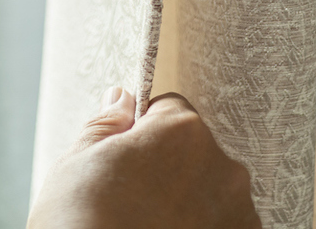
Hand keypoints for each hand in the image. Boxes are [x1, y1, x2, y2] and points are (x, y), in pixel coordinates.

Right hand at [28, 89, 259, 228]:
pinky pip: (221, 220)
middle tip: (131, 194)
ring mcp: (237, 211)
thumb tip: (121, 99)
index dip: (142, 130)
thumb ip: (107, 123)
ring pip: (209, 186)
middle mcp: (222, 166)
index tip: (124, 156)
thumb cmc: (81, 220)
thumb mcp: (78, 161)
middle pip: (193, 148)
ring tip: (148, 221)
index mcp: (182, 131)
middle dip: (167, 164)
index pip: (169, 109)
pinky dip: (201, 225)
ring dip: (187, 197)